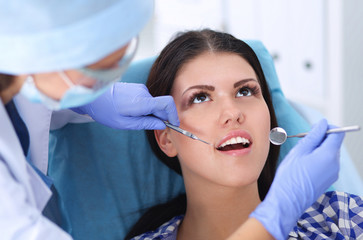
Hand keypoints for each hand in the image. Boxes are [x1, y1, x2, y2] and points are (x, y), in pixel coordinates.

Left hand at [72, 82, 178, 129]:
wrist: (91, 95)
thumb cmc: (105, 111)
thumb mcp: (125, 123)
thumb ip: (145, 123)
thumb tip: (161, 124)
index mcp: (142, 101)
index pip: (167, 104)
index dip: (173, 114)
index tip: (173, 124)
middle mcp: (143, 92)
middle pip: (161, 105)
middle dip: (161, 117)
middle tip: (152, 126)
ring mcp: (139, 88)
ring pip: (153, 103)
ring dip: (150, 113)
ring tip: (134, 119)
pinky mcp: (136, 88)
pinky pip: (146, 99)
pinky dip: (145, 107)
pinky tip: (132, 112)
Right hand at [250, 119, 344, 239]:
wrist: (287, 201)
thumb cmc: (290, 176)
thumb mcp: (299, 151)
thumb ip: (313, 135)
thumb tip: (322, 123)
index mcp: (329, 155)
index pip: (337, 133)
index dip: (327, 127)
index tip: (314, 129)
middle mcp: (335, 164)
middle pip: (333, 144)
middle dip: (320, 139)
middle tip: (302, 143)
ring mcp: (333, 174)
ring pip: (328, 154)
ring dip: (317, 150)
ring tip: (300, 156)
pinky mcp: (328, 180)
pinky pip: (326, 164)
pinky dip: (317, 160)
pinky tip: (303, 165)